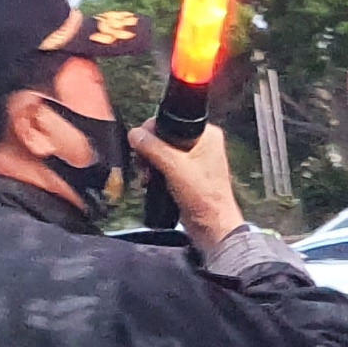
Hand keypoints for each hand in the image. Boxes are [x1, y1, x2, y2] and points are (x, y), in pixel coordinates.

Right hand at [131, 120, 244, 239]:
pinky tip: (150, 181)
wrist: (212, 227)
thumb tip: (135, 134)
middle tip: (143, 162)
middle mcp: (203, 142)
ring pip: (162, 150)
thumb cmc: (204, 199)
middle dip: (149, 149)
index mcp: (207, 134)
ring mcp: (195, 158)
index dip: (153, 130)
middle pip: (165, 135)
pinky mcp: (188, 173)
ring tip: (146, 175)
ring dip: (150, 162)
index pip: (172, 119)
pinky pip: (165, 164)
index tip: (142, 143)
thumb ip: (153, 148)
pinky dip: (155, 171)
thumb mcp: (174, 167)